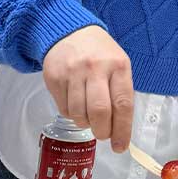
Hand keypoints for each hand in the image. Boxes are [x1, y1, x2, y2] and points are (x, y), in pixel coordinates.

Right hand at [42, 25, 133, 151]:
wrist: (70, 32)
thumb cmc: (100, 54)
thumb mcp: (119, 65)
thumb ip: (121, 93)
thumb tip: (120, 129)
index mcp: (118, 66)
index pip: (123, 104)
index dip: (122, 129)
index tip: (121, 146)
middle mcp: (95, 68)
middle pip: (99, 111)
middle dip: (102, 131)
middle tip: (103, 135)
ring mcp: (73, 72)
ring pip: (78, 113)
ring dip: (85, 123)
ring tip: (89, 117)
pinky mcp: (54, 77)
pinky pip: (63, 108)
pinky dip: (71, 114)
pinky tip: (76, 104)